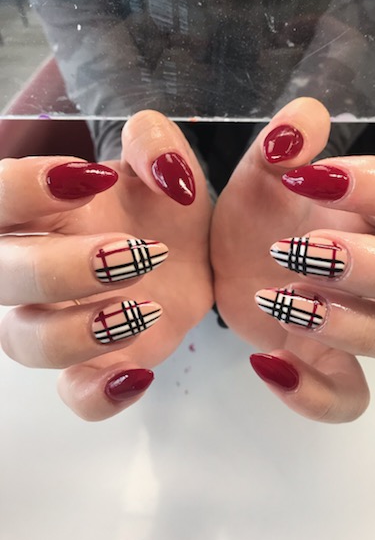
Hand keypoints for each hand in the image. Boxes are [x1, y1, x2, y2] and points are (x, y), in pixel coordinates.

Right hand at [0, 111, 212, 419]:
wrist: (192, 256)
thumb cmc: (161, 205)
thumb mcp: (165, 163)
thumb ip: (156, 144)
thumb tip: (163, 171)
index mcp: (38, 211)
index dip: (24, 189)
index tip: (92, 181)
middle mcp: (32, 269)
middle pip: (1, 276)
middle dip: (61, 268)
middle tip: (136, 254)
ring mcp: (59, 321)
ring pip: (24, 341)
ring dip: (78, 331)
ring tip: (146, 308)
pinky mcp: (94, 363)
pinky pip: (74, 395)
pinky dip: (97, 394)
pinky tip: (137, 375)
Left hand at [211, 98, 374, 421]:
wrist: (219, 268)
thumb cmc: (253, 216)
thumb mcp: (259, 175)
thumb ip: (282, 143)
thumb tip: (305, 119)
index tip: (313, 183)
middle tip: (301, 253)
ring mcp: (365, 324)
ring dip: (350, 323)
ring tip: (277, 299)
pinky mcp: (332, 368)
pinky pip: (353, 400)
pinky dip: (317, 394)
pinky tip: (270, 361)